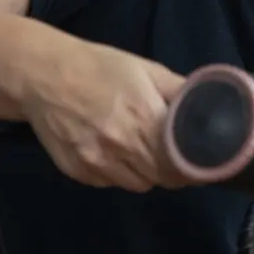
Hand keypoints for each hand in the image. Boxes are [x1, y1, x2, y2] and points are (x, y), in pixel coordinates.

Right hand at [20, 37, 186, 192]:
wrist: (42, 74)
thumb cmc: (100, 68)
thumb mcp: (147, 70)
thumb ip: (181, 92)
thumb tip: (211, 106)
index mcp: (144, 119)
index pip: (181, 163)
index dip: (194, 166)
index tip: (199, 161)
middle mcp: (121, 146)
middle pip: (162, 178)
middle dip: (173, 170)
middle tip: (172, 156)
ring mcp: (97, 162)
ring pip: (138, 185)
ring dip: (146, 173)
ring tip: (141, 151)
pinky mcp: (77, 171)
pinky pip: (110, 183)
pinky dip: (118, 173)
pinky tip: (113, 152)